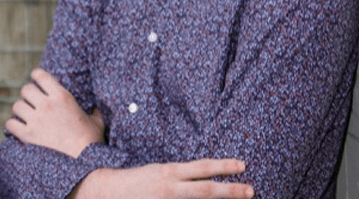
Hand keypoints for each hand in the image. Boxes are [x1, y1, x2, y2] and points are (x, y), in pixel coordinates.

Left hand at [5, 68, 103, 157]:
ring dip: (21, 109)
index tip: (35, 77)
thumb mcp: (96, 119)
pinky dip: (13, 125)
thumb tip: (100, 105)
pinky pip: (10, 124)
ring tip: (26, 113)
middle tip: (32, 99)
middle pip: (26, 89)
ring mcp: (36, 120)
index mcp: (62, 96)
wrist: (81, 161)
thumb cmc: (90, 140)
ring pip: (17, 105)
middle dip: (28, 93)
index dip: (36, 74)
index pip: (41, 76)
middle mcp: (47, 105)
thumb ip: (95, 109)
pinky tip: (19, 127)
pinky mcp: (27, 136)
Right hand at [70, 158, 253, 198]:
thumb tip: (203, 179)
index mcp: (170, 172)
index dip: (223, 166)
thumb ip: (180, 176)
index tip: (242, 165)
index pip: (202, 168)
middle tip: (251, 190)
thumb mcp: (159, 171)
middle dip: (230, 191)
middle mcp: (170, 189)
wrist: (107, 192)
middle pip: (206, 191)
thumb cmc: (137, 181)